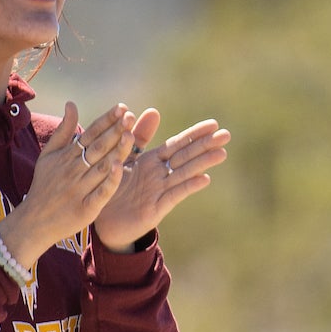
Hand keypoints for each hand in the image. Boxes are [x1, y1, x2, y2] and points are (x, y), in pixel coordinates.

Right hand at [0, 101, 136, 264]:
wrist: (33, 221)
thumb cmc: (44, 185)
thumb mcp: (48, 155)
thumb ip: (63, 130)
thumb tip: (71, 103)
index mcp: (67, 156)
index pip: (90, 134)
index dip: (106, 120)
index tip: (122, 108)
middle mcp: (73, 170)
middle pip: (98, 147)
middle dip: (115, 131)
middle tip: (130, 117)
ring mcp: (80, 189)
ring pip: (102, 167)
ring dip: (116, 151)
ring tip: (130, 135)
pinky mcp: (86, 208)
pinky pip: (101, 192)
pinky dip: (110, 181)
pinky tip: (120, 168)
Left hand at [93, 117, 231, 250]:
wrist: (103, 221)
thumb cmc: (114, 187)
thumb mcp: (124, 158)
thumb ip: (139, 137)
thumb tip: (153, 111)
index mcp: (153, 160)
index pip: (178, 144)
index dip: (195, 134)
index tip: (214, 124)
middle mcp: (160, 174)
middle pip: (186, 157)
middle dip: (205, 145)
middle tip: (226, 135)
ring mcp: (160, 191)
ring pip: (184, 174)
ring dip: (202, 163)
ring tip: (221, 153)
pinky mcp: (156, 209)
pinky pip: (173, 195)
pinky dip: (188, 186)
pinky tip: (204, 178)